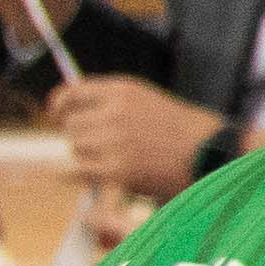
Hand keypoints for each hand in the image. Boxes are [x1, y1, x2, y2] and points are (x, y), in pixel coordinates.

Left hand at [52, 74, 229, 198]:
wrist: (209, 153)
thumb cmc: (184, 129)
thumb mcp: (147, 99)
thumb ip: (112, 100)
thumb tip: (72, 109)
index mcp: (123, 90)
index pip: (72, 93)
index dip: (59, 105)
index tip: (55, 113)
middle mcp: (115, 111)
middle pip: (71, 124)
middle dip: (81, 135)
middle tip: (100, 145)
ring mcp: (114, 140)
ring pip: (75, 148)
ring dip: (86, 156)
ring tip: (111, 159)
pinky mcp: (116, 169)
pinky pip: (78, 171)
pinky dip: (80, 175)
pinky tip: (92, 175)